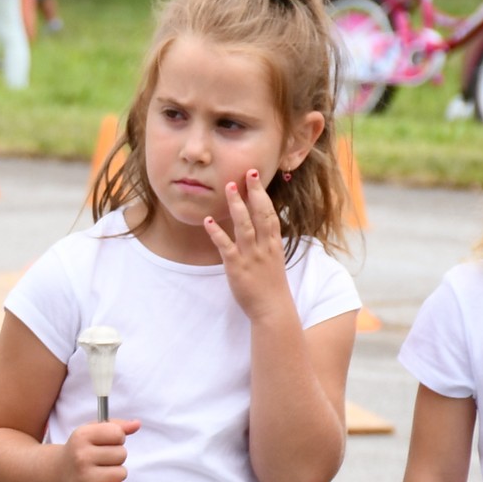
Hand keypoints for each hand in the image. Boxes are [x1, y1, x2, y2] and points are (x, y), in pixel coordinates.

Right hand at [58, 417, 137, 481]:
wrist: (62, 471)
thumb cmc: (82, 448)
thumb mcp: (93, 431)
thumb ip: (116, 426)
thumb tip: (136, 424)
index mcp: (81, 436)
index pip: (118, 433)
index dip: (117, 438)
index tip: (106, 442)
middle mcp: (81, 456)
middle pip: (122, 454)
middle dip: (117, 456)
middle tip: (102, 459)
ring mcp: (84, 477)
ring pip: (122, 473)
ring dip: (116, 473)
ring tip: (101, 471)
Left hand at [203, 167, 291, 321]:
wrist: (272, 309)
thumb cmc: (271, 286)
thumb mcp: (273, 260)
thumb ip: (266, 243)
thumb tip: (259, 228)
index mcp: (274, 244)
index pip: (270, 213)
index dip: (263, 194)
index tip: (256, 177)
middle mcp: (264, 246)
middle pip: (260, 213)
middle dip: (254, 192)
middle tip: (247, 172)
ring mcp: (251, 256)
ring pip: (244, 225)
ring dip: (236, 205)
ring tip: (229, 187)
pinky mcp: (237, 267)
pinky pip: (226, 246)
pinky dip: (217, 233)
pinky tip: (208, 221)